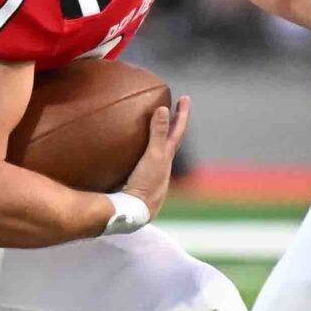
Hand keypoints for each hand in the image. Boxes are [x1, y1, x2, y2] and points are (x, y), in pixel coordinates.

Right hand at [121, 97, 190, 217]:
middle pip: (169, 139)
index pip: (178, 131)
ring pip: (156, 150)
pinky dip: (137, 149)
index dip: (182, 114)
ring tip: (147, 124)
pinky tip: (124, 149)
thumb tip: (163, 108)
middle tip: (169, 108)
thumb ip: (158, 134)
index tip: (185, 98)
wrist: (134, 212)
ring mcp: (150, 173)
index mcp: (167, 157)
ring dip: (155, 136)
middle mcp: (161, 164)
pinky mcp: (136, 179)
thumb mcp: (153, 156)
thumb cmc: (147, 184)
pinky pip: (139, 158)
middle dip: (171, 123)